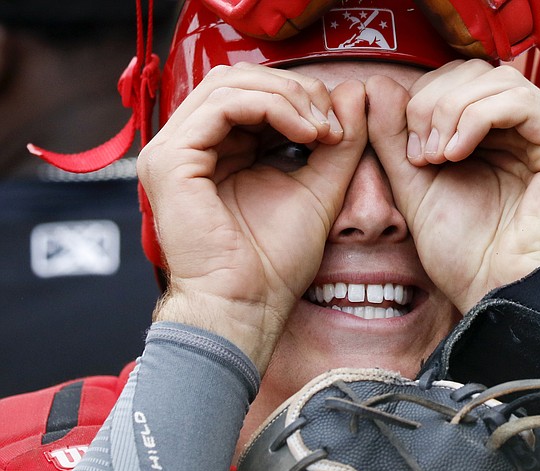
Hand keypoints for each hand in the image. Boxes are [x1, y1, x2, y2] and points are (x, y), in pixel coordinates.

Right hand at [138, 63, 366, 371]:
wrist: (248, 305)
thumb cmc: (276, 262)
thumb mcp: (318, 189)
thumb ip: (337, 144)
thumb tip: (354, 93)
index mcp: (216, 152)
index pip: (252, 94)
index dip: (299, 96)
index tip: (340, 127)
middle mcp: (190, 147)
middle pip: (239, 80)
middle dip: (296, 91)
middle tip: (333, 122)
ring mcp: (173, 151)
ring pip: (229, 84)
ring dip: (288, 97)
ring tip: (321, 129)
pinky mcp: (170, 161)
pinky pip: (221, 105)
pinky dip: (271, 107)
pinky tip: (304, 132)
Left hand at [366, 60, 539, 311]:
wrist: (495, 295)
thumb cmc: (462, 253)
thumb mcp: (415, 185)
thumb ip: (394, 137)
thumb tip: (375, 83)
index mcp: (493, 137)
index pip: (459, 81)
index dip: (425, 99)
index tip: (410, 149)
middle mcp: (526, 132)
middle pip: (477, 72)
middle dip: (434, 103)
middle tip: (422, 152)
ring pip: (498, 81)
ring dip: (452, 111)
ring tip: (438, 157)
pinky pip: (521, 102)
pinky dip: (477, 117)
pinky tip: (456, 153)